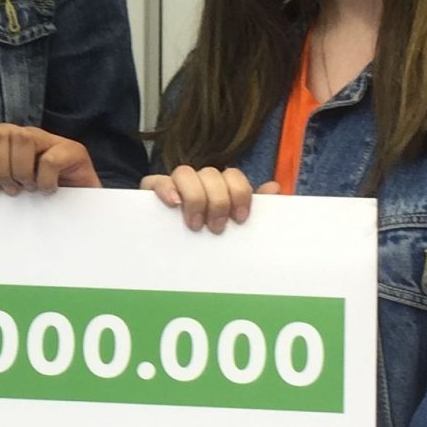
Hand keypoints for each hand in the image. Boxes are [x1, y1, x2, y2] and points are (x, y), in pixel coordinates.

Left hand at [0, 125, 100, 193]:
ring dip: (21, 171)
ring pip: (22, 138)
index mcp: (3, 141)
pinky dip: (44, 181)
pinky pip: (50, 159)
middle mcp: (24, 135)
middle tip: (12, 189)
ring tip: (28, 187)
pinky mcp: (73, 150)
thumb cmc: (30, 198)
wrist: (73, 212)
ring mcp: (49, 139)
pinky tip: (48, 190)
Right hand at [140, 165, 278, 232]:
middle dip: (218, 201)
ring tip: (195, 225)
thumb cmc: (207, 239)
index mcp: (219, 187)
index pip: (233, 175)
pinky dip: (166, 189)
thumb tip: (274, 188)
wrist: (170, 254)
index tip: (240, 219)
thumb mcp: (232, 226)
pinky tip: (173, 204)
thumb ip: (253, 208)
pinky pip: (155, 181)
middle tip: (217, 228)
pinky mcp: (151, 191)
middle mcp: (197, 181)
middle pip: (210, 174)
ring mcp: (174, 184)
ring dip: (194, 198)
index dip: (240, 194)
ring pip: (185, 172)